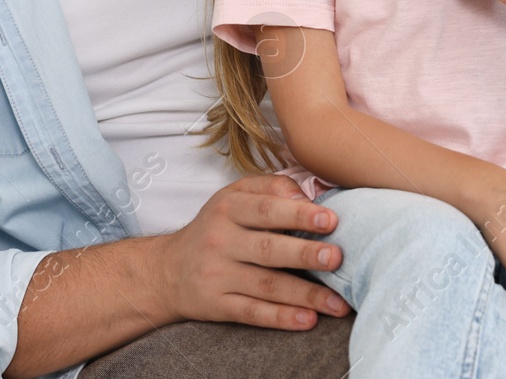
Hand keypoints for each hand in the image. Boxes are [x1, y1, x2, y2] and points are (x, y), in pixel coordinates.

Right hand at [157, 174, 351, 328]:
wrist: (167, 270)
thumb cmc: (215, 227)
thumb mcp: (234, 196)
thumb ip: (271, 187)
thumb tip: (307, 196)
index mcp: (228, 208)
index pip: (266, 209)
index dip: (299, 214)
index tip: (331, 219)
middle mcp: (221, 241)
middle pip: (267, 248)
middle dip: (304, 254)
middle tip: (336, 257)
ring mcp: (217, 275)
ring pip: (266, 285)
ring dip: (305, 295)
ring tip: (338, 302)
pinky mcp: (216, 305)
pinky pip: (252, 313)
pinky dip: (281, 318)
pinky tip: (308, 320)